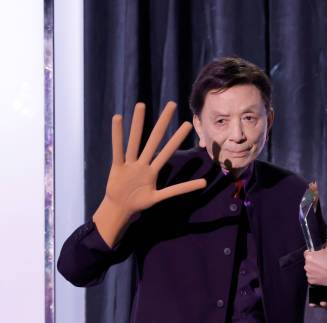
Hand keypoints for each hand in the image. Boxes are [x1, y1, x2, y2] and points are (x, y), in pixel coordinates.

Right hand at [93, 101, 206, 246]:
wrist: (121, 208)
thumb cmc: (141, 202)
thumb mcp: (162, 196)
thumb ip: (181, 189)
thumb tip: (204, 184)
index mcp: (154, 169)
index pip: (168, 150)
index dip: (177, 138)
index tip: (188, 124)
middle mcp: (143, 162)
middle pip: (155, 139)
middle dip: (163, 122)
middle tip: (172, 104)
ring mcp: (130, 163)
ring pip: (135, 140)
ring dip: (137, 123)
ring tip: (141, 104)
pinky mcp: (117, 166)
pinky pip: (118, 149)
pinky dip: (117, 135)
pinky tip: (117, 118)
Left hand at [304, 239, 326, 286]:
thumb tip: (326, 242)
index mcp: (309, 257)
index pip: (306, 253)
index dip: (312, 253)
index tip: (317, 254)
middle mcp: (307, 266)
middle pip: (308, 261)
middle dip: (313, 261)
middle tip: (322, 261)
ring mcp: (309, 274)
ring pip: (310, 269)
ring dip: (314, 269)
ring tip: (323, 268)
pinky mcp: (312, 281)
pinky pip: (312, 277)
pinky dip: (315, 276)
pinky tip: (322, 274)